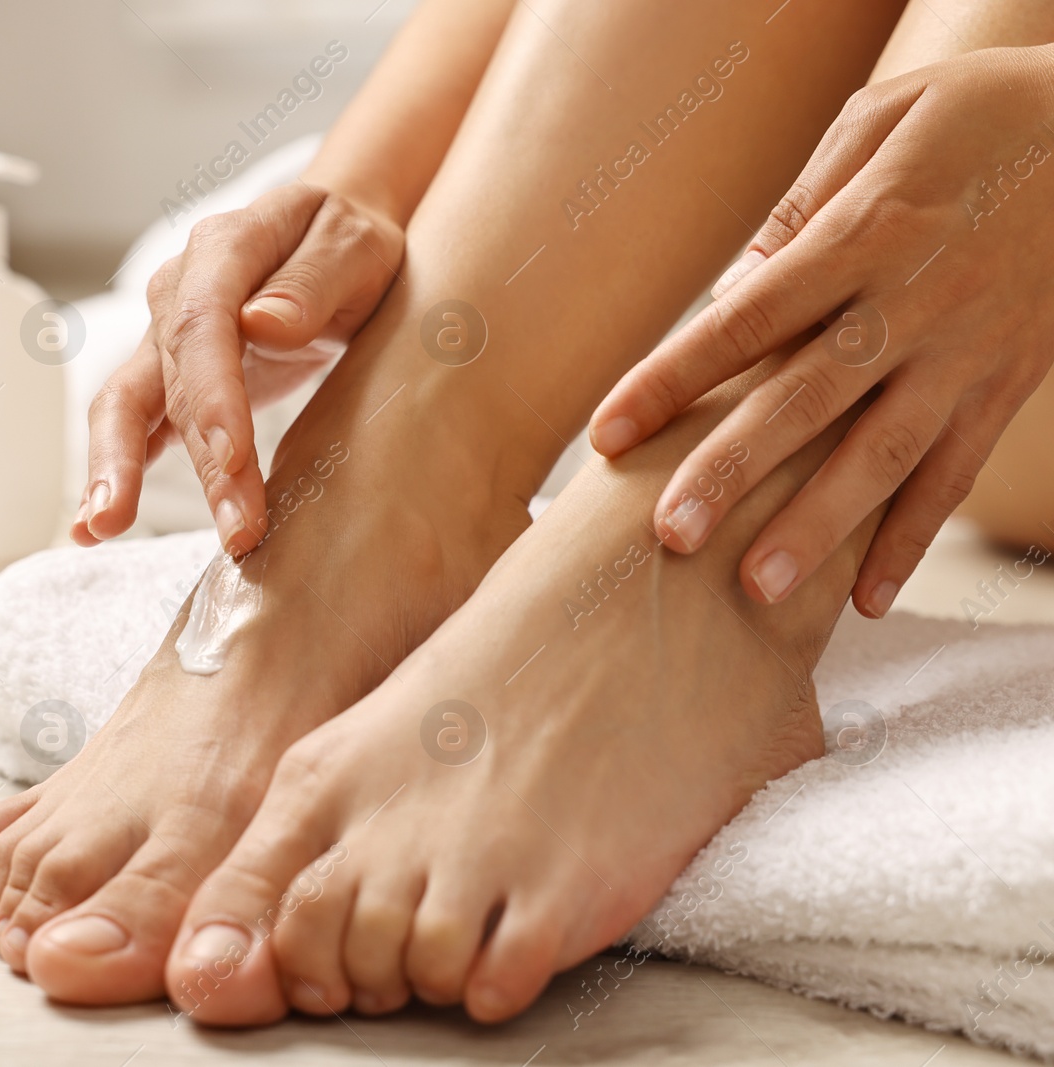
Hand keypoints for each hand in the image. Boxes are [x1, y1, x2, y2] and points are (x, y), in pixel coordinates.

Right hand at [75, 181, 403, 554]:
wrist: (332, 237)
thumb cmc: (347, 239)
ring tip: (104, 528)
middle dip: (200, 464)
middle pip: (171, 381)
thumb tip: (263, 323)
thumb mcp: (355, 245)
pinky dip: (112, 474)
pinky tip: (87, 526)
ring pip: (132, 408)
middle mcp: (177, 291)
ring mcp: (165, 337)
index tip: (235, 454)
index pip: (204, 324)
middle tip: (232, 528)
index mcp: (224, 248)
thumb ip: (313, 281)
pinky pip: (134, 426)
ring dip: (122, 472)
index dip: (213, 393)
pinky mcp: (170, 378)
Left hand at [587, 45, 1053, 615]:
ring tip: (757, 590)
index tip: (604, 435)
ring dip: (820, 525)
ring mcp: (967, 351)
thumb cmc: (981, 114)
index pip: (746, 319)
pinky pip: (956, 470)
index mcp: (866, 233)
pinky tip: (868, 599)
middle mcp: (914, 302)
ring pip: (885, 452)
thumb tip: (734, 286)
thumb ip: (802, 207)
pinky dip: (914, 539)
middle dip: (734, 471)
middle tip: (669, 536)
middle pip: (807, 399)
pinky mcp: (1010, 381)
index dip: (671, 378)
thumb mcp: (885, 120)